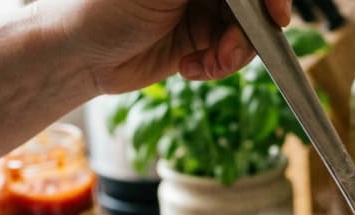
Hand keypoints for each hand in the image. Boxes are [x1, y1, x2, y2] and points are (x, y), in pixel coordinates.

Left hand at [40, 0, 292, 93]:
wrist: (78, 55)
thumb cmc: (105, 7)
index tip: (276, 16)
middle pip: (252, 6)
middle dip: (249, 33)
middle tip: (230, 53)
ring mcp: (202, 11)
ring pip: (247, 33)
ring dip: (234, 54)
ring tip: (207, 65)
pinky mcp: (199, 42)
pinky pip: (230, 56)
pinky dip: (219, 66)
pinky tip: (191, 69)